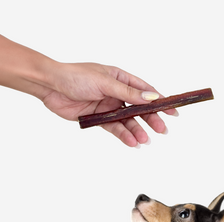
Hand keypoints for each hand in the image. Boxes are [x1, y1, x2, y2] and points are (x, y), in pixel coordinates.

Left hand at [39, 62, 176, 146]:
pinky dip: (123, 135)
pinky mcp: (98, 118)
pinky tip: (131, 142)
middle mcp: (116, 92)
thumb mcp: (105, 82)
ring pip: (127, 121)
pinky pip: (114, 128)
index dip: (160, 101)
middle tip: (162, 130)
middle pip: (139, 108)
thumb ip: (128, 92)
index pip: (145, 90)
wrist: (51, 87)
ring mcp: (108, 106)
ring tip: (145, 140)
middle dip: (151, 119)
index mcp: (120, 77)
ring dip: (137, 130)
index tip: (172, 110)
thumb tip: (151, 96)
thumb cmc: (75, 77)